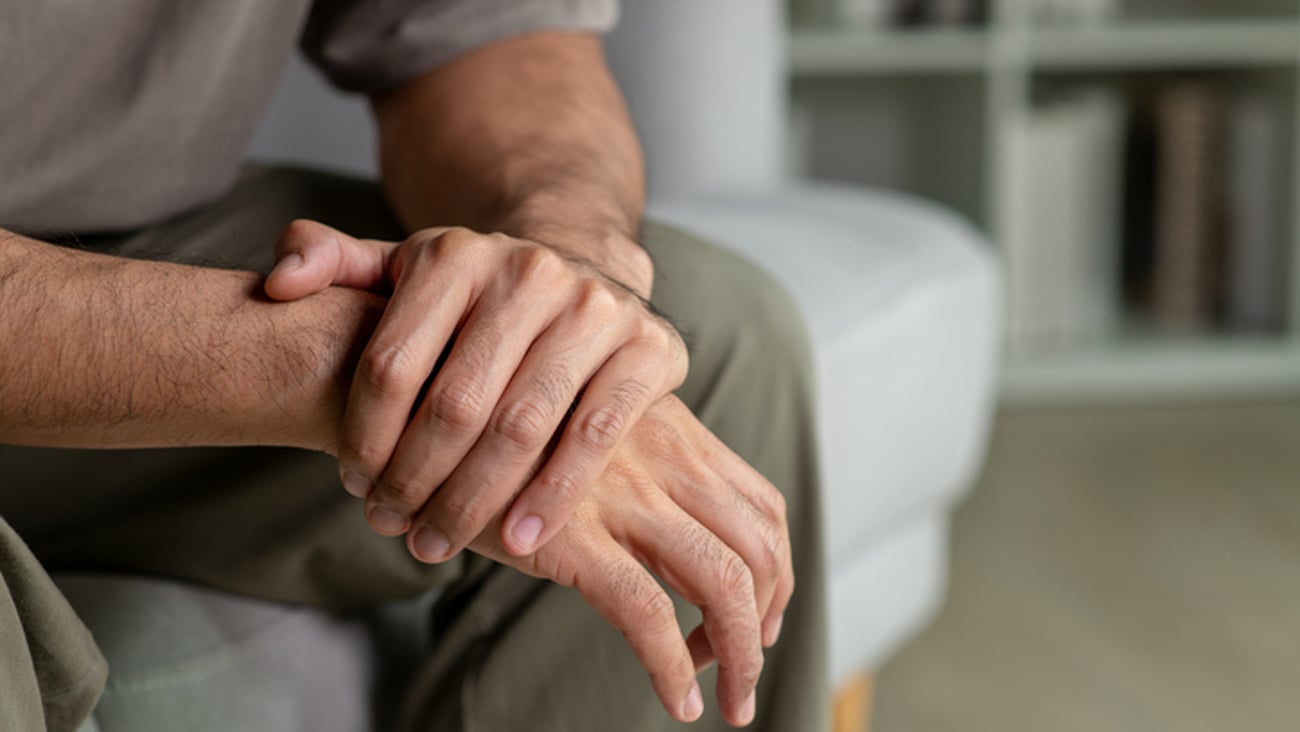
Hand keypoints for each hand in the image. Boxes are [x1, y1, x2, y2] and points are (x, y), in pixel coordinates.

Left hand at [265, 220, 686, 561]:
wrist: (588, 265)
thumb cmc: (480, 292)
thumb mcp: (406, 266)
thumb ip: (333, 262)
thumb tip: (278, 282)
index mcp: (456, 254)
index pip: (392, 363)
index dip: (363, 437)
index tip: (352, 484)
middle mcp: (529, 272)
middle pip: (454, 403)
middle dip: (415, 480)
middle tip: (391, 526)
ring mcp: (595, 308)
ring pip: (522, 426)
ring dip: (474, 500)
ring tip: (440, 543)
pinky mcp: (650, 346)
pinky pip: (596, 435)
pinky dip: (554, 494)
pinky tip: (519, 539)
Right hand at [470, 395, 792, 726]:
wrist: (431, 402)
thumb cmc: (507, 424)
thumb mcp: (591, 425)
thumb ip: (639, 463)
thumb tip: (671, 535)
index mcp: (674, 431)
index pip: (762, 506)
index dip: (776, 571)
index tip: (762, 617)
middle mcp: (662, 457)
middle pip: (758, 549)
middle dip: (768, 621)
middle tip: (747, 670)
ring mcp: (621, 494)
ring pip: (722, 584)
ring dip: (742, 654)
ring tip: (731, 701)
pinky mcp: (571, 536)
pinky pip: (646, 614)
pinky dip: (673, 667)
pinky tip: (677, 699)